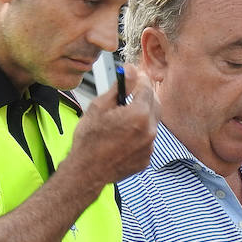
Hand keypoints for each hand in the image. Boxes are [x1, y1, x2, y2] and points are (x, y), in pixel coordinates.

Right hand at [62, 64, 158, 192]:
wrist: (87, 171)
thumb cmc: (89, 138)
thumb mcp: (100, 107)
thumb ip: (120, 87)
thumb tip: (130, 71)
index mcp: (139, 115)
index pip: (147, 88)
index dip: (140, 78)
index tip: (134, 74)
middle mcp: (150, 130)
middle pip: (155, 103)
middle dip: (144, 94)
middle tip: (132, 90)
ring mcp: (150, 146)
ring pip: (152, 122)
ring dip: (142, 114)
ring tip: (123, 115)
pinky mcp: (147, 158)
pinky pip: (148, 139)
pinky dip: (139, 132)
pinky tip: (123, 134)